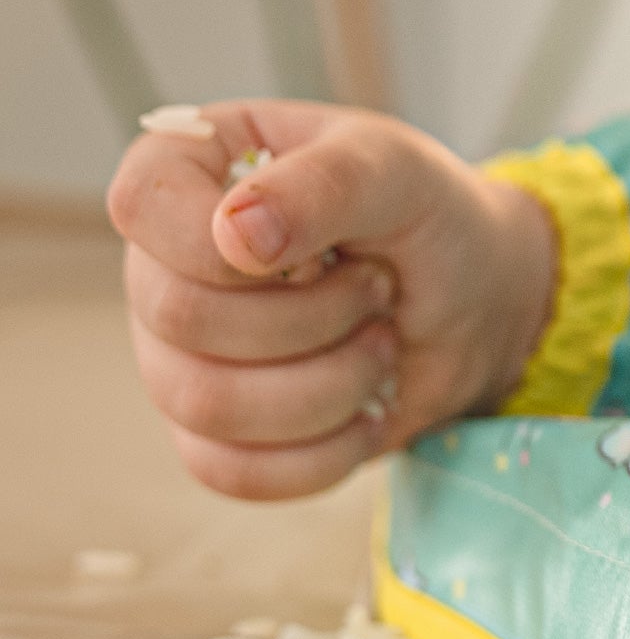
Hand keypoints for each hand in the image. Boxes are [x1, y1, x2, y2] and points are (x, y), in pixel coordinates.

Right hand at [107, 102, 555, 499]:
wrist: (479, 305)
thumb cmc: (432, 218)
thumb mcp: (400, 173)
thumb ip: (324, 185)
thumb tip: (235, 233)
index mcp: (194, 168)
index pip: (141, 203)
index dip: (218, 240)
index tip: (317, 250)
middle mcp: (166, 263)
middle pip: (181, 318)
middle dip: (314, 315)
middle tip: (378, 287)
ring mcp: (179, 353)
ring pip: (206, 404)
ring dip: (329, 383)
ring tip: (380, 341)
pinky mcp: (214, 433)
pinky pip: (232, 470)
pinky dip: (324, 448)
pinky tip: (369, 407)